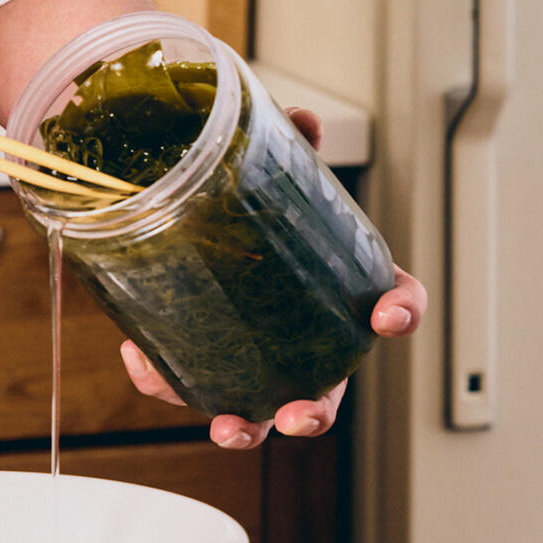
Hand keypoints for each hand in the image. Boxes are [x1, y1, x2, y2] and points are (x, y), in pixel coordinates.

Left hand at [117, 107, 427, 448]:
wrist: (183, 205)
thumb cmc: (247, 199)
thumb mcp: (265, 164)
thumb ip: (284, 142)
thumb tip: (301, 117)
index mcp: (337, 282)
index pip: (392, 299)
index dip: (401, 311)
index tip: (387, 316)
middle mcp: (305, 331)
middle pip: (328, 386)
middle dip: (317, 409)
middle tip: (298, 414)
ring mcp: (256, 353)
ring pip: (261, 407)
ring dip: (248, 426)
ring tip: (229, 426)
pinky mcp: (202, 357)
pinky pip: (187, 381)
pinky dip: (165, 378)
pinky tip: (141, 357)